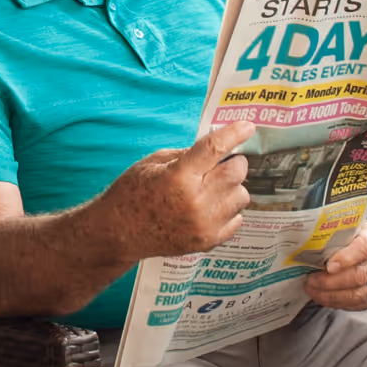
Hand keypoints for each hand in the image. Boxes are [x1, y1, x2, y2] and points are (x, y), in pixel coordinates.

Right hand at [108, 122, 252, 258]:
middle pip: (236, 172)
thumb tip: (216, 148)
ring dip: (232, 187)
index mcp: (179, 176)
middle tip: (222, 162)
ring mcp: (204, 224)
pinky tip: (210, 207)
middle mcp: (195, 201)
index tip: (247, 126)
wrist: (119, 232)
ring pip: (241, 196)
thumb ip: (187, 154)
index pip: (215, 148)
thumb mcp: (153, 162)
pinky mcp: (208, 241)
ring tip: (212, 188)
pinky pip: (237, 219)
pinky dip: (228, 209)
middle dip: (234, 161)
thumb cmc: (132, 193)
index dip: (235, 133)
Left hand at [304, 219, 366, 312]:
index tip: (328, 266)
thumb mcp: (346, 227)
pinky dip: (339, 303)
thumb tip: (308, 248)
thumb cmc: (354, 235)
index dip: (346, 258)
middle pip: (360, 275)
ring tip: (314, 291)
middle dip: (331, 282)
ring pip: (360, 293)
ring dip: (333, 295)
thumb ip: (333, 235)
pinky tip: (324, 298)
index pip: (364, 247)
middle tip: (311, 281)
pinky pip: (360, 304)